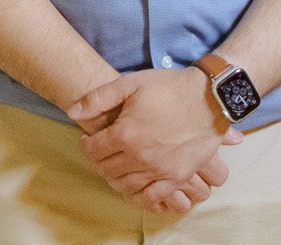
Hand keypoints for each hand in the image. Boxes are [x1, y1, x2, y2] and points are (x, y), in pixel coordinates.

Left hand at [68, 69, 242, 212]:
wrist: (208, 98)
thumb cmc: (168, 88)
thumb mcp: (130, 84)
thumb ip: (98, 98)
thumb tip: (72, 112)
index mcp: (126, 134)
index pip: (94, 150)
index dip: (86, 145)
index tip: (88, 139)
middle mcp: (141, 157)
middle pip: (107, 170)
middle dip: (97, 162)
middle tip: (99, 153)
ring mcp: (160, 170)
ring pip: (126, 186)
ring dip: (114, 179)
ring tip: (114, 167)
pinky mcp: (177, 178)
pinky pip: (152, 198)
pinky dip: (138, 196)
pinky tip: (134, 187)